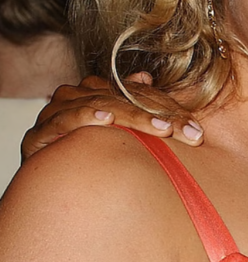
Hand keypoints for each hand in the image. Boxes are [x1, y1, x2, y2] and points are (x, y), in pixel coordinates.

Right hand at [21, 74, 203, 160]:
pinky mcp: (38, 136)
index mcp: (96, 92)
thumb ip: (137, 106)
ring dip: (131, 116)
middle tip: (183, 132)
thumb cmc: (86, 156)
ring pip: (98, 103)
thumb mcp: (121, 133)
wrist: (47, 185)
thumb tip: (145, 76)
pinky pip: (63, 120)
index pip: (138, 92)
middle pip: (122, 97)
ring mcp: (55, 114)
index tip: (195, 130)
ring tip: (159, 128)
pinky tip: (105, 120)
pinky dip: (84, 116)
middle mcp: (75, 98)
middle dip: (157, 115)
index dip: (168, 108)